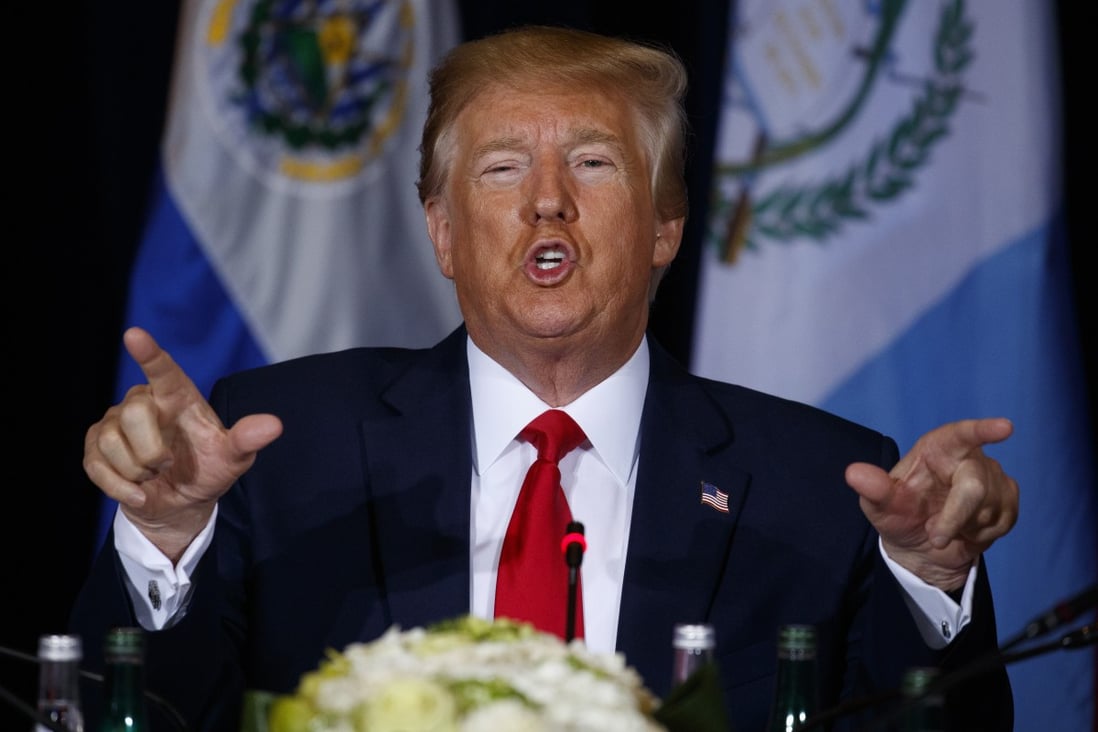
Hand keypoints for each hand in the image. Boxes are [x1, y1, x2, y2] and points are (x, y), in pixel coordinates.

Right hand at [83, 327, 282, 561]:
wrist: (182, 503)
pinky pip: (96, 464)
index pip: (164, 371)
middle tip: (167, 463)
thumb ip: (248, 440)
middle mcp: (144, 402)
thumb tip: (274, 425)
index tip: (135, 335)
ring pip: (111, 440)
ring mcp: (115, 423)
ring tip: (153, 474)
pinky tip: (139, 491)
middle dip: (152, 450)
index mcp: (178, 397)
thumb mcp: (233, 458)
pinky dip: (121, 486)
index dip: (150, 354)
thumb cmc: (209, 470)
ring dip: (137, 470)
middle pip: (133, 413)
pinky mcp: (95, 447)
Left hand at [845, 418, 1018, 590]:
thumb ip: (873, 489)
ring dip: (963, 528)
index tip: (1005, 427)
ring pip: (989, 508)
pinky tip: (965, 531)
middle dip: (956, 516)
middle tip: (935, 536)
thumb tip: (853, 473)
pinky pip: (1000, 522)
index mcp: (938, 449)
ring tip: (944, 525)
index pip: (962, 434)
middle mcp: (969, 459)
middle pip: (975, 487)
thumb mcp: (879, 506)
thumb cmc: (899, 517)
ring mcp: (993, 479)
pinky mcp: (1008, 501)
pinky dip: (979, 535)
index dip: (983, 430)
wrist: (922, 549)